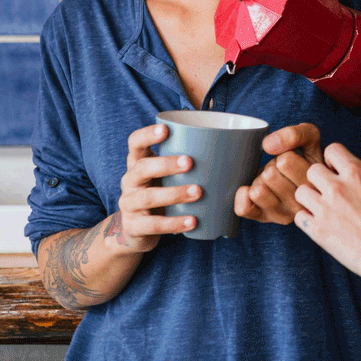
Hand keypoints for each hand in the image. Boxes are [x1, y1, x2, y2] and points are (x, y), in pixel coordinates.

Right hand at [113, 123, 201, 250]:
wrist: (136, 231)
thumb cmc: (160, 194)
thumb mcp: (166, 177)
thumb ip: (185, 165)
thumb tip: (232, 149)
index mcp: (138, 163)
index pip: (135, 143)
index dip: (147, 135)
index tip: (165, 129)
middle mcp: (129, 181)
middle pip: (141, 168)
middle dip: (165, 164)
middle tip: (190, 162)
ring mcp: (129, 204)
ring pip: (148, 197)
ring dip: (174, 194)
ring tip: (198, 192)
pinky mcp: (133, 226)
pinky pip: (153, 224)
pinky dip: (174, 223)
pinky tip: (192, 221)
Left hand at [234, 123, 324, 223]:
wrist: (300, 177)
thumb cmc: (305, 158)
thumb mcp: (310, 138)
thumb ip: (295, 134)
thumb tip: (268, 145)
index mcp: (316, 185)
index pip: (285, 162)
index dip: (285, 155)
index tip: (293, 161)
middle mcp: (302, 205)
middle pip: (269, 175)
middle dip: (271, 167)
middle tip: (281, 171)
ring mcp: (284, 215)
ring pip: (257, 192)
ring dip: (260, 180)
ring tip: (271, 181)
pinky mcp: (265, 219)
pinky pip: (244, 208)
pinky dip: (243, 195)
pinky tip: (253, 189)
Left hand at [292, 142, 360, 291]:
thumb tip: (355, 183)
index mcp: (358, 174)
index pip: (332, 150)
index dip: (334, 160)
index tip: (338, 170)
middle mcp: (338, 188)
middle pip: (311, 170)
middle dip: (319, 179)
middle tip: (329, 192)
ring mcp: (325, 210)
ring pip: (300, 192)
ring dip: (310, 198)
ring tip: (323, 208)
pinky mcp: (318, 232)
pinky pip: (299, 216)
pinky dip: (307, 219)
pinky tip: (321, 224)